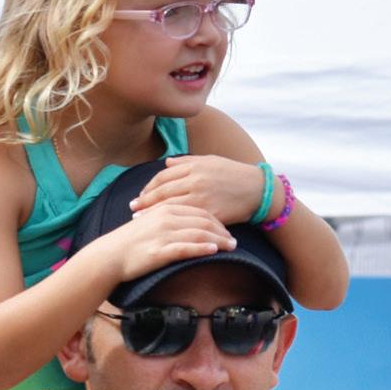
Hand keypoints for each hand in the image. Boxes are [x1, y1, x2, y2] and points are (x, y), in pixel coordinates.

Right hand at [99, 198, 234, 284]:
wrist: (110, 256)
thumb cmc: (129, 241)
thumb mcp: (149, 222)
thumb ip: (167, 217)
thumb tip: (184, 220)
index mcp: (165, 208)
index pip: (198, 210)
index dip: (216, 219)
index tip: (227, 229)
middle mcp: (166, 218)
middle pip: (203, 221)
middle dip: (222, 230)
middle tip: (234, 240)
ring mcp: (164, 235)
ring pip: (198, 234)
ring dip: (218, 240)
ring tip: (231, 247)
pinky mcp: (160, 252)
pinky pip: (186, 248)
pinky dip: (202, 249)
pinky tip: (214, 251)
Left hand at [130, 155, 263, 226]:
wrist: (257, 189)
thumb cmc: (233, 174)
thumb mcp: (210, 161)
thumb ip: (186, 162)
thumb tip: (166, 164)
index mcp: (195, 166)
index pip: (163, 177)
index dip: (148, 187)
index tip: (139, 195)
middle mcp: (196, 181)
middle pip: (163, 192)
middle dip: (145, 201)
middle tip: (132, 208)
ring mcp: (203, 198)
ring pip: (171, 206)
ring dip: (153, 213)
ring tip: (140, 219)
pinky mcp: (211, 213)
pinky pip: (188, 219)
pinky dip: (173, 224)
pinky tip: (165, 228)